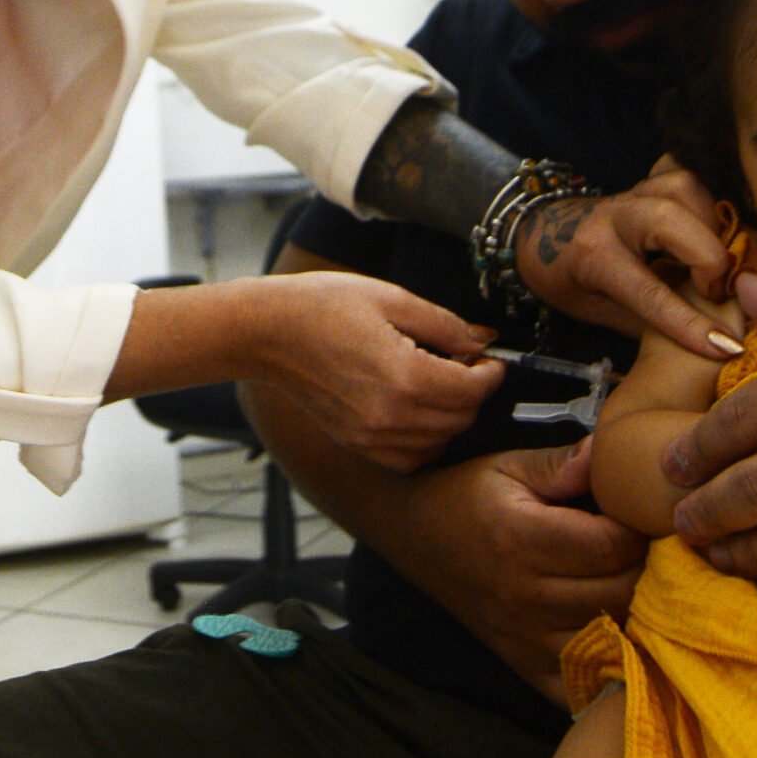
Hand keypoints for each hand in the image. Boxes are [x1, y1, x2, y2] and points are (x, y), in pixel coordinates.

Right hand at [249, 271, 505, 470]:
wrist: (266, 332)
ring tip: (442, 384)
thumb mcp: (392, 299)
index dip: (491, 373)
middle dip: (474, 393)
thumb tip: (482, 340)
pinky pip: (409, 458)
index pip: (471, 390)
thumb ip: (444, 324)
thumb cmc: (320, 306)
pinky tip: (420, 412)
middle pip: (460, 419)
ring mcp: (370, 435)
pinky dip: (426, 441)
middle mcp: (389, 415)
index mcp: (403, 376)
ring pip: (439, 442)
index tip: (490, 359)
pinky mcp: (356, 443)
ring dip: (452, 417)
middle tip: (468, 365)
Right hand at [388, 439, 647, 701]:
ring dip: (636, 613)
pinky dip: (611, 666)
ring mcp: (524, 638)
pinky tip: (621, 636)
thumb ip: (562, 464)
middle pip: (619, 594)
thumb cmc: (469, 496)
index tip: (646, 518)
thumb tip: (611, 453)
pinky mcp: (524, 665)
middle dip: (648, 571)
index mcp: (521, 540)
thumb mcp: (509, 466)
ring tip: (640, 584)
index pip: (611, 546)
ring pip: (611, 637)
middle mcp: (523, 595)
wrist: (417, 539)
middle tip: (653, 552)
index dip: (641, 531)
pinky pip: (582, 683)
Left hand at [513, 160, 737, 357]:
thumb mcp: (601, 315)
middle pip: (670, 219)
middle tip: (712, 291)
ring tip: (711, 259)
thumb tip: (712, 337)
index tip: (728, 348)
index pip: (650, 294)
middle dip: (708, 257)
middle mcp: (613, 217)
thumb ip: (651, 324)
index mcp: (594, 258)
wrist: (540, 238)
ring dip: (711, 223)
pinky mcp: (646, 179)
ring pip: (684, 187)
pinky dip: (704, 198)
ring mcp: (632, 192)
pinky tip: (705, 223)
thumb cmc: (571, 283)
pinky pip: (683, 173)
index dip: (691, 324)